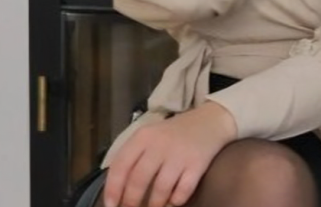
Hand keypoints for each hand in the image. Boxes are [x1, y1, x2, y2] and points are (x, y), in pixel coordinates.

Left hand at [103, 102, 237, 206]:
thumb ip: (134, 157)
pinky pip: (182, 191)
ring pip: (160, 189)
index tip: (110, 206)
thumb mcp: (150, 136)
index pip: (121, 166)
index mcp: (143, 137)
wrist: (209, 121)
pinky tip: (173, 200)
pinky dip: (176, 200)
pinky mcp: (197, 164)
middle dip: (131, 202)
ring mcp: (179, 155)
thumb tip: (116, 189)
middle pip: (138, 180)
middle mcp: (159, 145)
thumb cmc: (174, 133)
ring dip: (154, 204)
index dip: (113, 189)